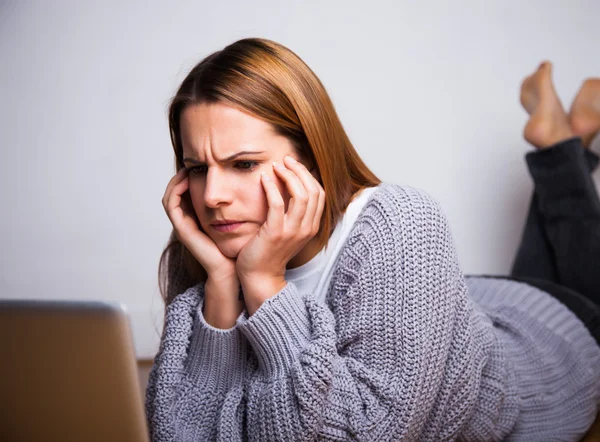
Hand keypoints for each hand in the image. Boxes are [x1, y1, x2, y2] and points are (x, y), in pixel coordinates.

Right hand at [162, 168, 236, 280]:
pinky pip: (171, 205)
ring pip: (170, 197)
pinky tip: (186, 181)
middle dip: (180, 177)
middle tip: (190, 163)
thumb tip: (248, 183)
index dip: (189, 178)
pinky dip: (175, 191)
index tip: (200, 165)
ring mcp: (183, 226)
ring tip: (186, 169)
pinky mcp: (183, 230)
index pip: (186, 194)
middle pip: (175, 194)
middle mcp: (187, 222)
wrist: (232, 268)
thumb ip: (237, 205)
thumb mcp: (238, 219)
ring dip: (175, 181)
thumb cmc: (237, 246)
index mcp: (198, 219)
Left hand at [236, 156, 325, 313]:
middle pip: (313, 190)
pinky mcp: (275, 233)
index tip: (293, 165)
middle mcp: (306, 228)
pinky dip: (272, 187)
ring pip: (301, 195)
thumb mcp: (288, 231)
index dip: (308, 175)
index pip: (320, 193)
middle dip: (300, 170)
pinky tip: (264, 179)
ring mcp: (293, 231)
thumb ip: (293, 213)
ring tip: (276, 166)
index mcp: (312, 226)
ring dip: (288, 176)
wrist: (260, 276)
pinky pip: (278, 204)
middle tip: (285, 160)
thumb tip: (291, 188)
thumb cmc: (270, 252)